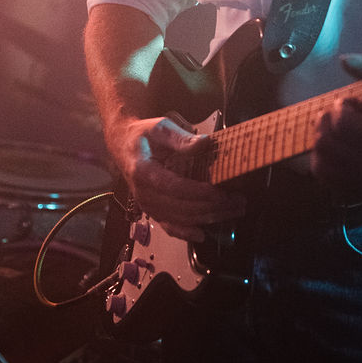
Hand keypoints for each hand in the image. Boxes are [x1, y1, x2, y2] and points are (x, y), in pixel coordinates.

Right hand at [109, 114, 245, 241]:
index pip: (174, 187)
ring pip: (180, 219)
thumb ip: (181, 138)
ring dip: (208, 218)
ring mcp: (148, 205)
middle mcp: (144, 193)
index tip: (219, 193)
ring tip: (233, 211)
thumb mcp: (160, 128)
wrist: (125, 147)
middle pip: (181, 207)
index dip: (198, 192)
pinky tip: (203, 234)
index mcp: (144, 171)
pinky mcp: (153, 211)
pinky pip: (170, 227)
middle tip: (236, 201)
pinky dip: (186, 233)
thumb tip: (203, 143)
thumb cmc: (143, 136)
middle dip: (212, 206)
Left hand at [308, 100, 361, 203]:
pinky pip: (327, 181)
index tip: (349, 102)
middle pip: (327, 144)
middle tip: (337, 113)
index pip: (344, 126)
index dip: (340, 109)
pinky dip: (322, 163)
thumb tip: (345, 61)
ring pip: (322, 165)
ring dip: (322, 142)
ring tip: (333, 130)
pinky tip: (332, 149)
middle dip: (326, 123)